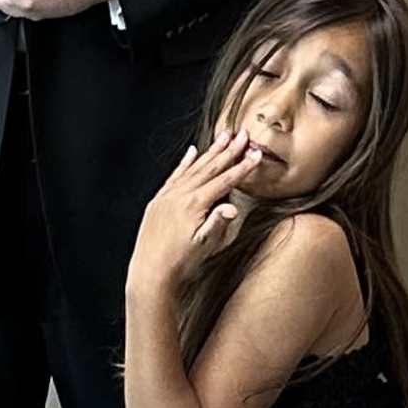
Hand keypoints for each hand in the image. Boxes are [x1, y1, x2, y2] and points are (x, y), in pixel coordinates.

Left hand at [130, 128, 253, 288]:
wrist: (151, 272)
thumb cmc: (181, 263)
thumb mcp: (205, 246)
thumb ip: (218, 223)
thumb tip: (233, 207)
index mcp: (194, 204)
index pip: (224, 180)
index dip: (242, 167)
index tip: (256, 155)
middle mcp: (179, 195)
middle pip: (209, 167)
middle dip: (229, 151)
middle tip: (243, 136)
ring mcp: (167, 196)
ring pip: (193, 167)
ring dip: (210, 152)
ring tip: (224, 137)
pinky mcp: (158, 200)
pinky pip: (175, 175)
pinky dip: (185, 162)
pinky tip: (192, 152)